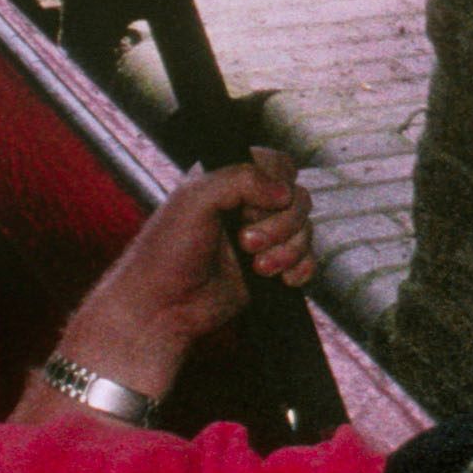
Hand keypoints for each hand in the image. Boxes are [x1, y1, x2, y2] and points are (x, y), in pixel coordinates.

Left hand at [43, 148, 317, 404]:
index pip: (276, 164)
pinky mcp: (273, 267)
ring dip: (287, 250)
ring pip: (306, 230)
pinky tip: (281, 279)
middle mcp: (249, 205)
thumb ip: (239, 180)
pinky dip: (300, 268)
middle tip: (245, 242)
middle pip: (298, 198)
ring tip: (257, 267)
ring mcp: (264, 237)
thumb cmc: (167, 252)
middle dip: (280, 224)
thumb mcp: (195, 200)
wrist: (164, 308)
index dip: (276, 183)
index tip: (256, 205)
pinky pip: (308, 259)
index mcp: (228, 179)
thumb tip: (283, 191)